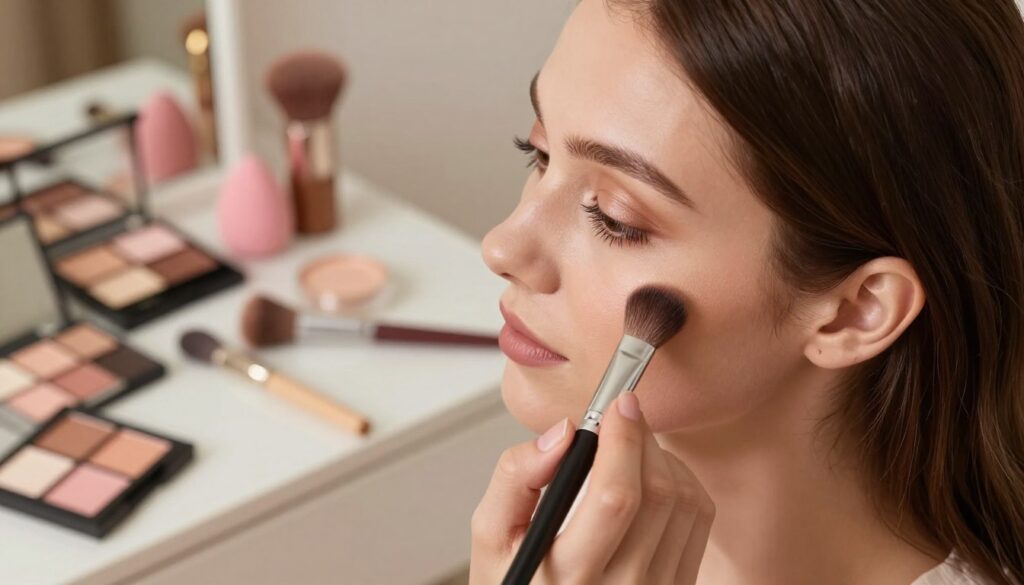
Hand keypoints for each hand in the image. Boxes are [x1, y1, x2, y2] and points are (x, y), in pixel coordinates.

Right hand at [470, 392, 714, 583]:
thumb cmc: (517, 578)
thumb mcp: (491, 535)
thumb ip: (515, 478)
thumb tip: (563, 433)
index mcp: (570, 577)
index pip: (615, 498)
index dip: (623, 441)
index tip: (615, 406)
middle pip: (658, 493)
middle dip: (641, 438)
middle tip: (620, 417)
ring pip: (685, 500)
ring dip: (661, 455)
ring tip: (629, 448)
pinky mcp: (679, 584)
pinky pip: (699, 517)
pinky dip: (680, 479)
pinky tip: (649, 476)